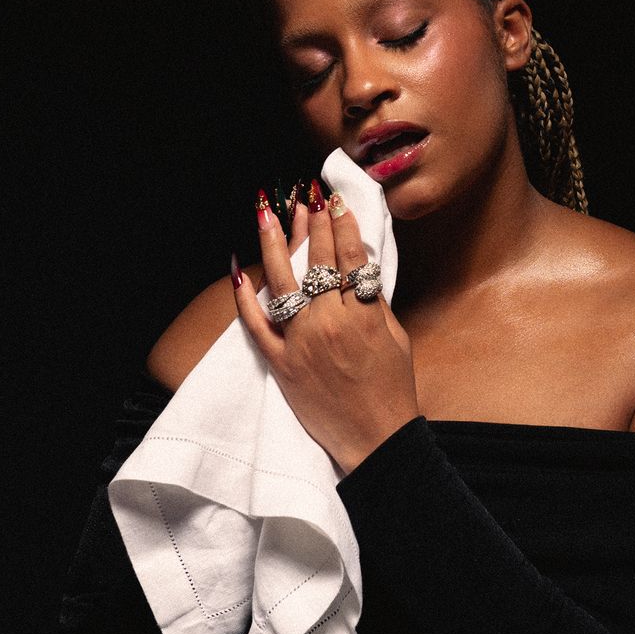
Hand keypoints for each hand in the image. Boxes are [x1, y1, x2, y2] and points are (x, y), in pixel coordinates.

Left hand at [232, 182, 418, 473]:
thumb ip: (375, 304)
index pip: (351, 257)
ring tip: (266, 212)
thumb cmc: (392, 391)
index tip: (334, 200)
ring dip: (274, 242)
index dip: (343, 224)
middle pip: (318, 262)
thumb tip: (358, 269)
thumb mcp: (395, 339)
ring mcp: (302, 344)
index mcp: (364, 316)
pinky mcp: (282, 364)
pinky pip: (257, 326)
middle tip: (303, 194)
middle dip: (311, 223)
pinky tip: (239, 268)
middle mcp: (331, 324)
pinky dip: (245, 298)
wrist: (374, 439)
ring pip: (283, 283)